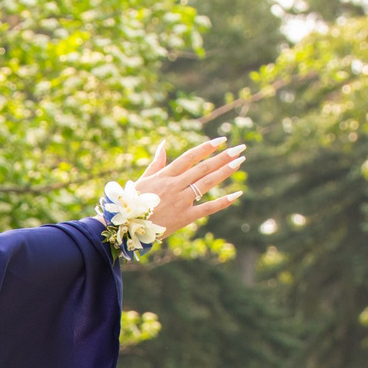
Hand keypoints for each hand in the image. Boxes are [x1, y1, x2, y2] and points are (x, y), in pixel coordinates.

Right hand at [128, 137, 243, 234]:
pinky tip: (237, 194)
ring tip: (239, 161)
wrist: (127, 227)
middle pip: (203, 167)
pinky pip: (208, 208)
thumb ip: (157, 163)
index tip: (222, 139)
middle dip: (223, 156)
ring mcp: (181, 201)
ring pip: (207, 183)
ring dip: (225, 171)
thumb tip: (164, 144)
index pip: (190, 156)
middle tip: (240, 148)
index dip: (207, 147)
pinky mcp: (184, 217)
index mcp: (165, 175)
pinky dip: (223, 201)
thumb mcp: (143, 179)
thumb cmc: (133, 202)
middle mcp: (175, 185)